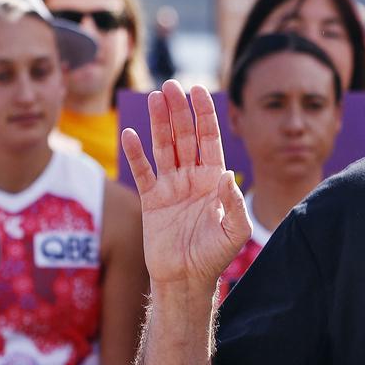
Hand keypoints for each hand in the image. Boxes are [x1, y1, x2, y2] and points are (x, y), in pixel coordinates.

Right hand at [120, 82, 250, 289]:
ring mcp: (171, 186)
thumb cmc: (215, 256)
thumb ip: (234, 203)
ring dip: (158, 122)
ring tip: (154, 98)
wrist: (186, 278)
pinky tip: (130, 133)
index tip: (198, 91)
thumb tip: (227, 175)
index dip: (205, 115)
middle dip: (179, 111)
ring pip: (163, 147)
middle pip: (184, 136)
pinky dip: (135, 153)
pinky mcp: (151, 200)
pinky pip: (142, 171)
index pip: (210, 139)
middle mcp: (192, 178)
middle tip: (171, 85)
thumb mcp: (235, 230)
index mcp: (214, 179)